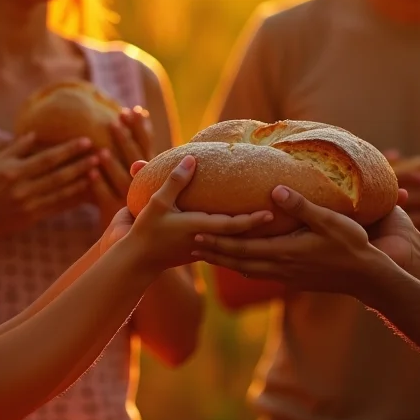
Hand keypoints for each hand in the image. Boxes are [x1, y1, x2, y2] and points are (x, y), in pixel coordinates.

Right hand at [0, 133, 97, 247]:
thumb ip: (9, 146)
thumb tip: (33, 134)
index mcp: (10, 170)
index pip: (46, 158)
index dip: (68, 150)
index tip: (86, 140)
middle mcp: (21, 188)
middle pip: (58, 174)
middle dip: (81, 163)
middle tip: (100, 153)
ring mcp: (27, 204)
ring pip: (60, 191)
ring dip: (81, 181)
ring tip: (98, 170)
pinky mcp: (31, 217)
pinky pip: (57, 206)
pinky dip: (72, 199)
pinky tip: (86, 191)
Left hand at [90, 108, 152, 225]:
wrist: (130, 234)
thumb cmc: (136, 195)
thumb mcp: (141, 170)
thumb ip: (139, 144)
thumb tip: (141, 113)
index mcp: (151, 173)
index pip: (147, 146)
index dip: (140, 128)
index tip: (133, 110)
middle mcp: (144, 185)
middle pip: (134, 159)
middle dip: (124, 140)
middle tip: (114, 121)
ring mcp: (129, 200)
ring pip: (120, 180)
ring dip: (111, 164)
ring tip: (101, 151)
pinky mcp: (113, 212)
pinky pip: (105, 197)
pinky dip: (98, 185)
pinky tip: (91, 173)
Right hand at [103, 156, 274, 274]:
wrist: (137, 261)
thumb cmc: (146, 230)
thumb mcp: (157, 202)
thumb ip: (176, 181)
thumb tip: (192, 158)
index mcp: (198, 229)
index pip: (232, 226)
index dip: (252, 220)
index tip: (271, 213)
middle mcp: (206, 241)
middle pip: (240, 235)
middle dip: (260, 227)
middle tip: (281, 217)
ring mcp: (205, 250)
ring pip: (234, 243)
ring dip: (252, 235)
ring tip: (272, 225)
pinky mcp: (201, 253)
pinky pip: (225, 247)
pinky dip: (238, 241)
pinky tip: (248, 237)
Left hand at [191, 186, 407, 298]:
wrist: (366, 277)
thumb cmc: (350, 245)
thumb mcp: (329, 220)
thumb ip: (302, 206)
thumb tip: (276, 189)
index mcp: (285, 252)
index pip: (242, 247)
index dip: (217, 241)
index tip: (195, 233)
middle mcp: (280, 267)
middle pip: (238, 261)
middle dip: (213, 253)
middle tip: (189, 245)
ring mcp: (286, 276)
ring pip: (247, 270)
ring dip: (225, 261)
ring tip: (207, 253)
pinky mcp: (292, 280)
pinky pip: (260, 273)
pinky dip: (243, 267)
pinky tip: (240, 262)